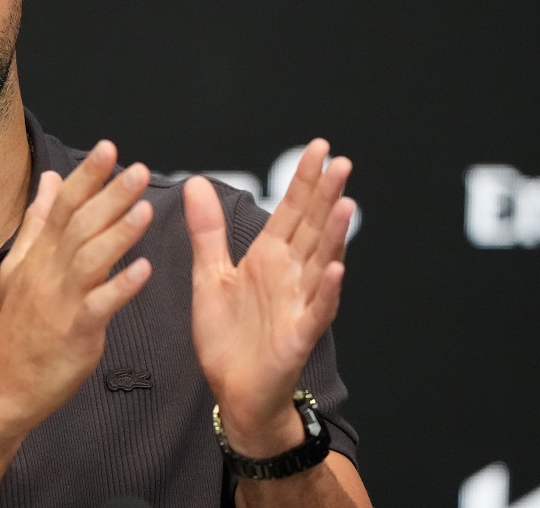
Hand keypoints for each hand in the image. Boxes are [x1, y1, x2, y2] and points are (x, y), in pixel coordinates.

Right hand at [0, 141, 153, 437]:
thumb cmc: (14, 331)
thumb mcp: (18, 269)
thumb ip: (38, 223)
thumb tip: (50, 181)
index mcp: (37, 256)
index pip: (62, 205)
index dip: (86, 176)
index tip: (109, 149)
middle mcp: (46, 273)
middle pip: (79, 225)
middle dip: (110, 195)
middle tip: (139, 169)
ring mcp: (59, 303)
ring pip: (89, 259)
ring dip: (119, 233)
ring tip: (145, 209)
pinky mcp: (73, 334)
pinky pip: (99, 306)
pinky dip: (120, 286)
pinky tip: (143, 270)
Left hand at [185, 139, 353, 456]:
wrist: (233, 391)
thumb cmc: (228, 336)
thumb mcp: (209, 275)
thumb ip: (207, 230)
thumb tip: (194, 182)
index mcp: (269, 257)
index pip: (291, 210)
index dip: (304, 180)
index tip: (319, 148)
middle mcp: (290, 275)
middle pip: (311, 228)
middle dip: (325, 195)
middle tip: (340, 161)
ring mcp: (298, 304)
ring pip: (319, 262)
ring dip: (333, 236)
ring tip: (345, 203)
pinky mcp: (298, 336)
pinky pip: (315, 311)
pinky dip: (325, 291)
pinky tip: (334, 270)